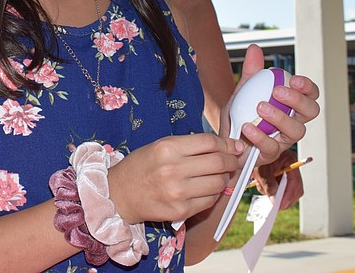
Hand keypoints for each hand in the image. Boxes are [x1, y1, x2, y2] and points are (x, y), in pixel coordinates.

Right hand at [108, 133, 244, 223]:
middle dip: (232, 160)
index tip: (235, 146)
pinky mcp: (181, 211)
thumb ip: (189, 145)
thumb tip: (225, 146)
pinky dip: (214, 193)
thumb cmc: (141, 166)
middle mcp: (173, 169)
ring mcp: (178, 192)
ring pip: (218, 183)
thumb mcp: (159, 146)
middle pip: (218, 162)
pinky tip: (207, 188)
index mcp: (167, 148)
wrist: (119, 194)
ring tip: (220, 174)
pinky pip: (210, 200)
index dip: (227, 143)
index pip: (209, 142)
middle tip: (234, 160)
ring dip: (225, 178)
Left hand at [226, 45, 320, 169]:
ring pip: (296, 131)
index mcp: (291, 105)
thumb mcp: (243, 91)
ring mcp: (283, 140)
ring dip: (280, 116)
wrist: (224, 140)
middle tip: (278, 91)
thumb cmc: (241, 115)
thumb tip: (254, 48)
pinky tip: (247, 126)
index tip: (295, 79)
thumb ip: (251, 72)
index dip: (307, 88)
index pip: (311, 95)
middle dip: (298, 100)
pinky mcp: (270, 155)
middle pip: (311, 112)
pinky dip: (259, 135)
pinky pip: (271, 147)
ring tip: (260, 107)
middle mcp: (293, 122)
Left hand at [251, 149, 303, 209]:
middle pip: (294, 189)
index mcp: (290, 160)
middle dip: (283, 197)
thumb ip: (268, 183)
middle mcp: (291, 167)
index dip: (289, 196)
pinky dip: (270, 189)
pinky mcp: (280, 176)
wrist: (251, 147)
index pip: (295, 182)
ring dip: (274, 193)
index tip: (281, 204)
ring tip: (262, 187)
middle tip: (274, 204)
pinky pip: (279, 188)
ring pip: (286, 190)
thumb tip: (274, 199)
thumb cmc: (257, 153)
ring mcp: (287, 172)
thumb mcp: (261, 169)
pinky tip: (262, 185)